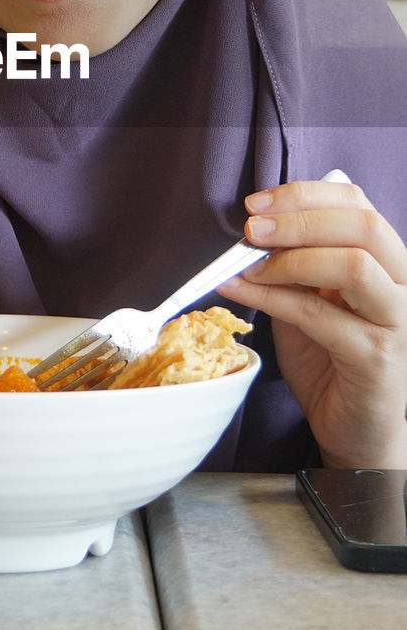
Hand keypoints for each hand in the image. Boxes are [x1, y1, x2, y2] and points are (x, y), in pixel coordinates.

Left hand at [218, 177, 406, 468]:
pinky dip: (271, 298)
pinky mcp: (378, 358)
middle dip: (299, 218)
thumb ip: (297, 264)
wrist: (359, 434)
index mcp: (391, 264)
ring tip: (247, 264)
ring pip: (353, 266)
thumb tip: (257, 227)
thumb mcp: (312, 301)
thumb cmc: (334, 364)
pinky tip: (240, 291)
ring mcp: (399, 322)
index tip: (258, 202)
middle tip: (251, 228)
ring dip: (290, 258)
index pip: (360, 206)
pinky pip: (320, 316)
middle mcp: (406, 287)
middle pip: (363, 227)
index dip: (307, 195)